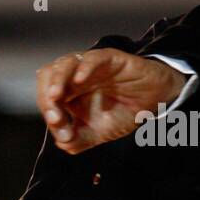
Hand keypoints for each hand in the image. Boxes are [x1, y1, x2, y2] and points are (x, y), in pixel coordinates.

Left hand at [36, 48, 187, 153]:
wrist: (155, 102)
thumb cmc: (123, 112)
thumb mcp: (98, 134)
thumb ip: (77, 140)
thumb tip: (61, 141)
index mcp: (67, 93)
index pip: (45, 97)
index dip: (47, 113)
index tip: (62, 130)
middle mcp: (74, 78)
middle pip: (47, 77)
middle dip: (44, 97)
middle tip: (55, 116)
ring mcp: (90, 67)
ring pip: (64, 64)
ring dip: (56, 81)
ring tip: (56, 97)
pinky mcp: (110, 59)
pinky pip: (92, 58)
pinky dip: (84, 67)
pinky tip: (80, 80)